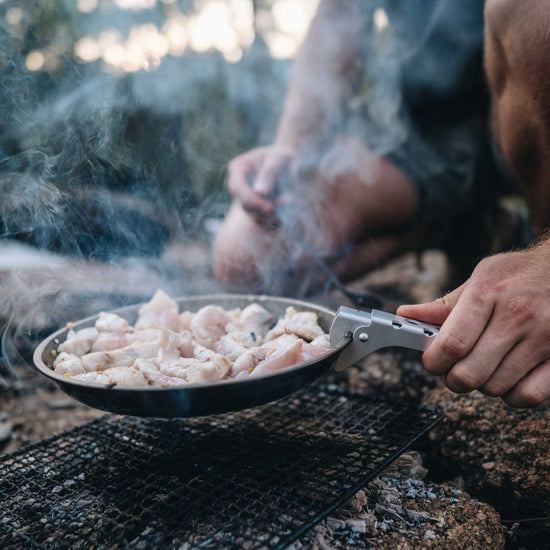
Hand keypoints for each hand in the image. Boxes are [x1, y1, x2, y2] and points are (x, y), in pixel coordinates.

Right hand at [226, 145, 294, 223]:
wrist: (291, 163)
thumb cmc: (283, 156)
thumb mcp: (279, 158)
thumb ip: (269, 172)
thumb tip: (259, 192)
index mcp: (239, 168)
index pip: (237, 188)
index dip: (251, 200)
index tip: (271, 207)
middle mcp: (240, 186)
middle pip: (245, 205)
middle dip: (264, 211)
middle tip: (286, 207)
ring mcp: (248, 199)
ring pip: (255, 216)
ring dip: (275, 216)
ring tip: (294, 203)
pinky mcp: (259, 210)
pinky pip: (266, 222)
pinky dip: (279, 219)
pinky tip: (294, 209)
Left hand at [397, 243, 549, 407]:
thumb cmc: (521, 274)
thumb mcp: (482, 277)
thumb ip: (445, 304)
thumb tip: (407, 315)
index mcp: (488, 292)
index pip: (452, 343)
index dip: (434, 361)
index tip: (432, 362)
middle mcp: (516, 316)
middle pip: (470, 372)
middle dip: (453, 379)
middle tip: (453, 371)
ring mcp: (543, 337)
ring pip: (496, 387)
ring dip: (482, 385)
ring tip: (483, 368)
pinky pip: (530, 395)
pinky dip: (513, 396)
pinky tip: (508, 379)